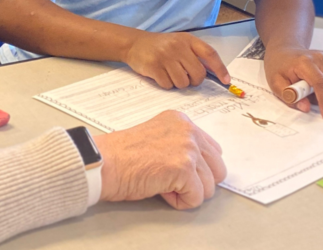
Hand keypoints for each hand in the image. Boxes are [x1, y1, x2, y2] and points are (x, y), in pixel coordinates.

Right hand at [95, 111, 226, 208]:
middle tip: (172, 181)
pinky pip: (196, 198)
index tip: (176, 171)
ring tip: (162, 183)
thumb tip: (201, 167)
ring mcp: (188, 148)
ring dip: (187, 192)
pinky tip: (160, 190)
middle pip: (218, 169)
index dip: (197, 168)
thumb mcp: (157, 138)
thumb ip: (180, 144)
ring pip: (209, 186)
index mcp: (181, 121)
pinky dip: (179, 202)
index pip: (213, 150)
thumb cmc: (122, 155)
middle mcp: (188, 130)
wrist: (105, 162)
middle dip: (198, 181)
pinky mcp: (184, 168)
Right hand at [125, 32, 228, 89]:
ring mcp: (165, 57)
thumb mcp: (180, 43)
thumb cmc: (161, 46)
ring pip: (183, 82)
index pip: (210, 54)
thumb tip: (215, 74)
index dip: (220, 69)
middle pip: (198, 74)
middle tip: (185, 76)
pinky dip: (166, 84)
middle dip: (194, 81)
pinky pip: (168, 85)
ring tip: (170, 74)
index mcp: (188, 40)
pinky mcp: (154, 67)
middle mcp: (177, 47)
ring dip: (178, 83)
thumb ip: (195, 55)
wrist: (134, 43)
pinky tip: (160, 75)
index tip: (226, 81)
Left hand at [263, 46, 322, 119]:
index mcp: (305, 62)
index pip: (321, 83)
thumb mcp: (275, 83)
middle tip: (307, 96)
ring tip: (311, 89)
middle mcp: (321, 58)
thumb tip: (306, 108)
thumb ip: (289, 97)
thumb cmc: (279, 66)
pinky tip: (318, 84)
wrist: (284, 50)